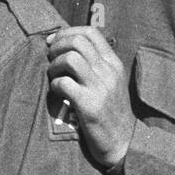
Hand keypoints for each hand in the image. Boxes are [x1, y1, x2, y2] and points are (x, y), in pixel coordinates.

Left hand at [45, 26, 134, 168]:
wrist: (123, 143)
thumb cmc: (108, 110)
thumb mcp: (108, 82)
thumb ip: (93, 63)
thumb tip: (63, 44)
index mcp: (113, 63)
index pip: (90, 32)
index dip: (66, 32)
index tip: (53, 42)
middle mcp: (109, 72)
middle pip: (77, 41)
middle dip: (56, 46)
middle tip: (50, 60)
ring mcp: (101, 88)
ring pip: (70, 59)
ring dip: (54, 66)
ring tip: (54, 77)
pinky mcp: (91, 105)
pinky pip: (64, 84)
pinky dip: (54, 85)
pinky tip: (57, 93)